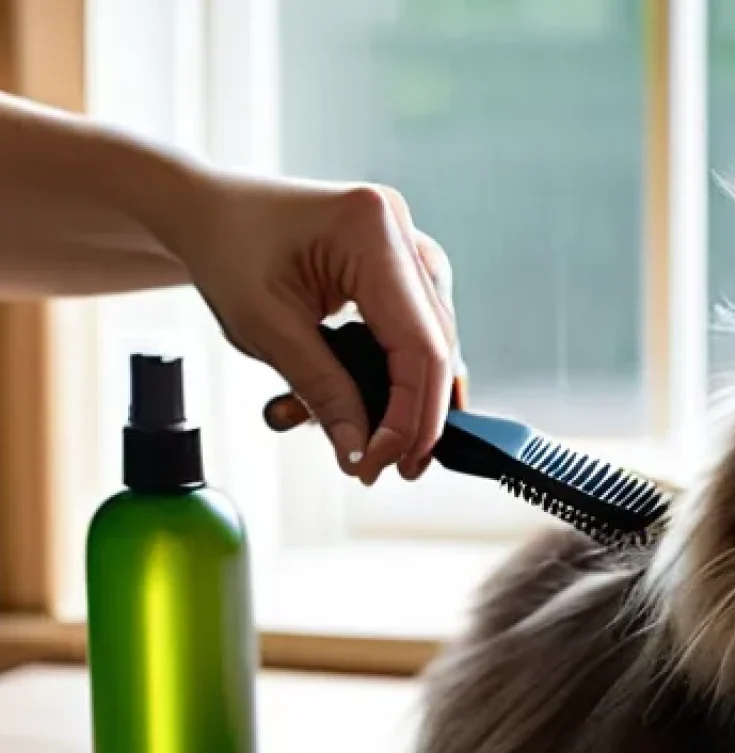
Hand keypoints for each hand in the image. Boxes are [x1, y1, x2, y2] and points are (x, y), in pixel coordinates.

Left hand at [167, 174, 456, 483]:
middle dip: (414, 417)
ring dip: (403, 400)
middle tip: (389, 468)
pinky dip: (393, 375)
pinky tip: (367, 406)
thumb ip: (322, 392)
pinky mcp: (402, 267)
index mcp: (372, 231)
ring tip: (369, 443)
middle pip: (436, 346)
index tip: (383, 462)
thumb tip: (361, 453)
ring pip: (431, 344)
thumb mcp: (267, 329)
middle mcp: (404, 232)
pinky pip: (415, 332)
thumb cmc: (228, 252)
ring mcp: (409, 247)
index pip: (418, 344)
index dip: (409, 414)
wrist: (209, 213)